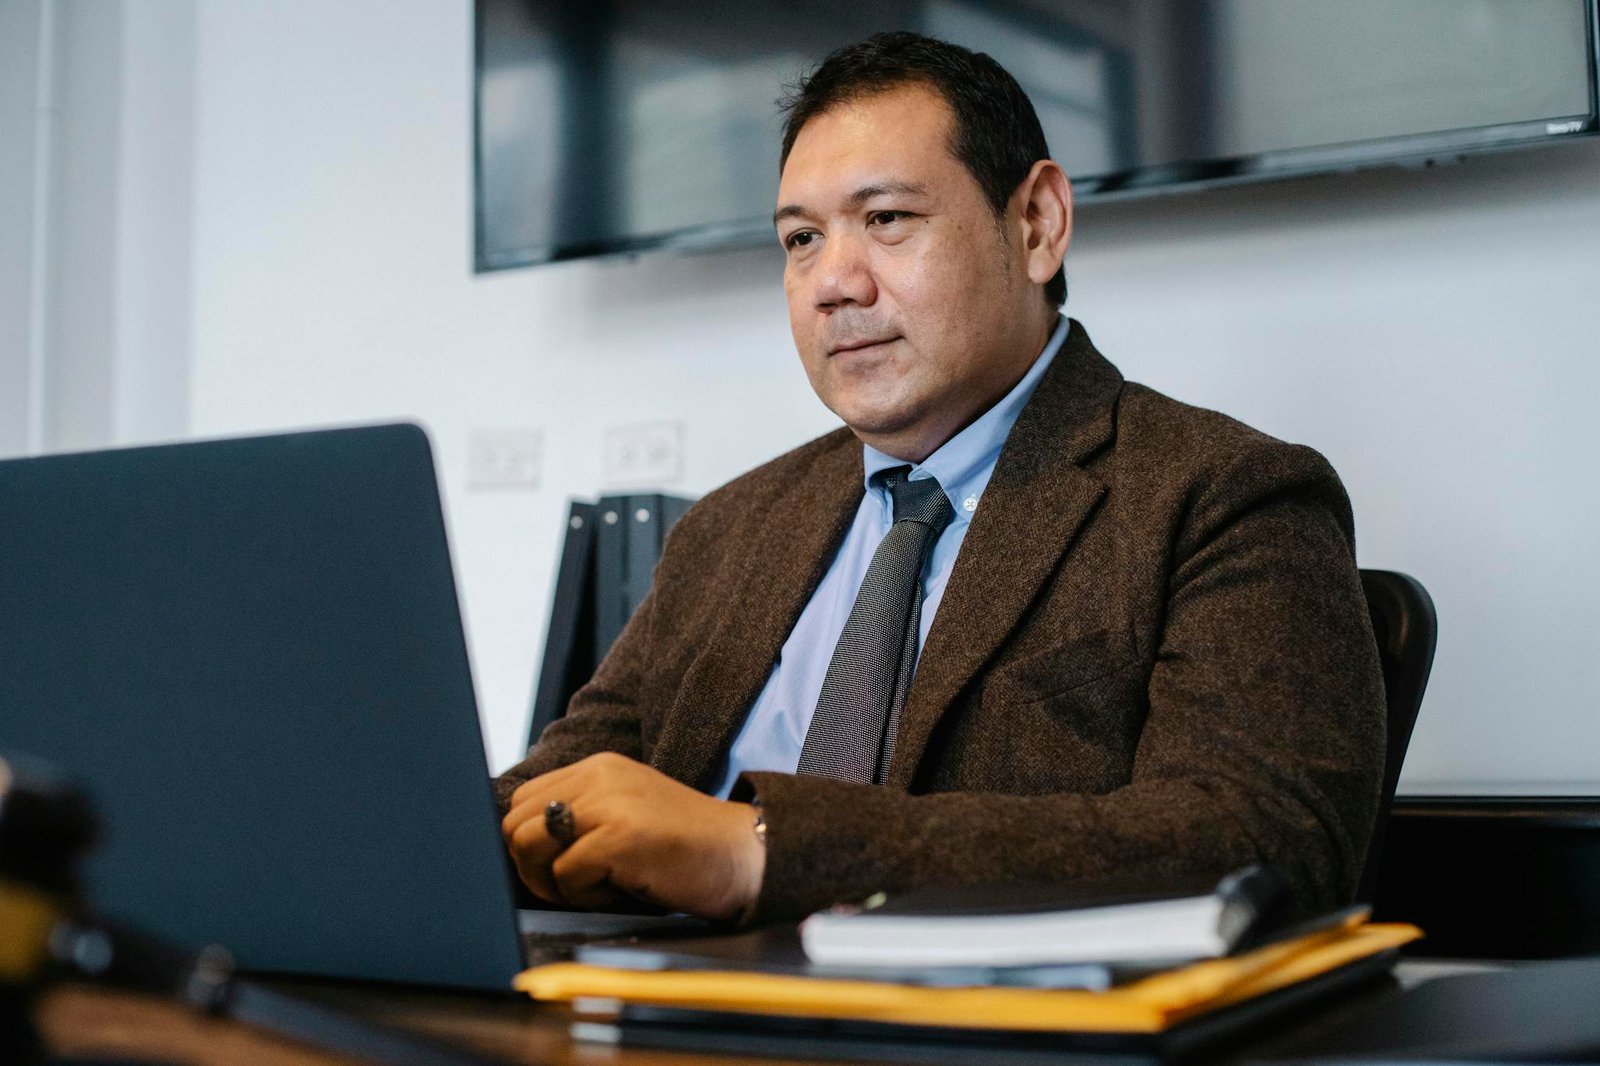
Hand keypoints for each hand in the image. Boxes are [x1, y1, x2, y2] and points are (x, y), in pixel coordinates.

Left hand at [500, 752, 765, 921]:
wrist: (743, 854)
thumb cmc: (686, 846)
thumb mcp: (627, 812)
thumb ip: (582, 816)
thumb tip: (523, 848)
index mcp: (599, 768)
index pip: (523, 801)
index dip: (530, 842)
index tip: (558, 868)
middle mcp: (598, 777)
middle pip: (515, 824)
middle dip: (531, 866)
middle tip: (571, 886)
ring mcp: (608, 804)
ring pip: (529, 846)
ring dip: (552, 882)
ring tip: (594, 888)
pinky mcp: (618, 837)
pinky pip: (565, 875)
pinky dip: (586, 896)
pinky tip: (621, 891)